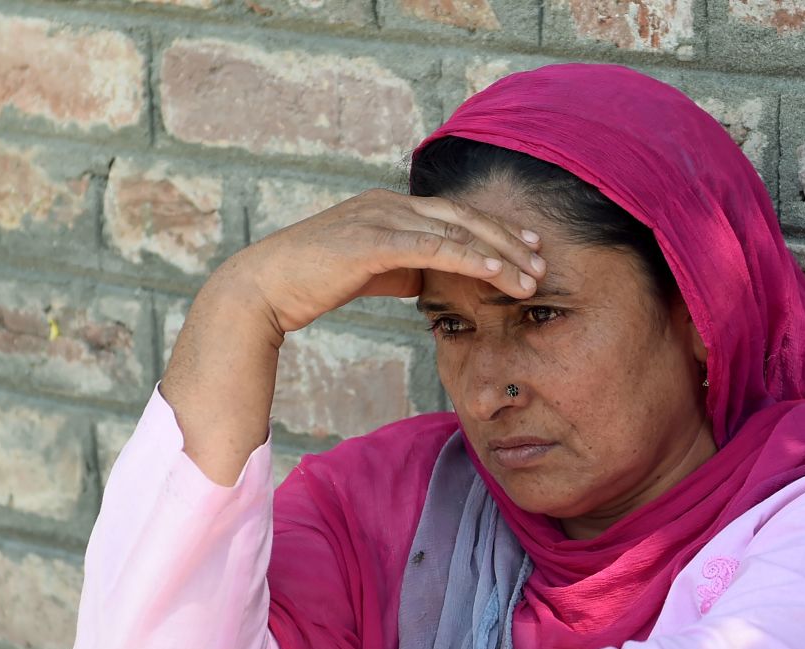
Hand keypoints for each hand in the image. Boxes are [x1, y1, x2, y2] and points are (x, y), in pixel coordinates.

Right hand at [239, 188, 545, 332]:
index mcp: (389, 207)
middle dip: (507, 239)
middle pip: (462, 217)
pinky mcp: (369, 241)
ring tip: (530, 276)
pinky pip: (429, 247)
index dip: (494, 230)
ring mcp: (378, 218)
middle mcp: (388, 204)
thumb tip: (435, 277)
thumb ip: (403, 265)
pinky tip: (494, 271)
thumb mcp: (368, 268)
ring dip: (498, 254)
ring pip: (454, 231)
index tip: (527, 248)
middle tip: (541, 261)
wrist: (263, 288)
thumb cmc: (312, 281)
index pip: (454, 215)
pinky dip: (466, 257)